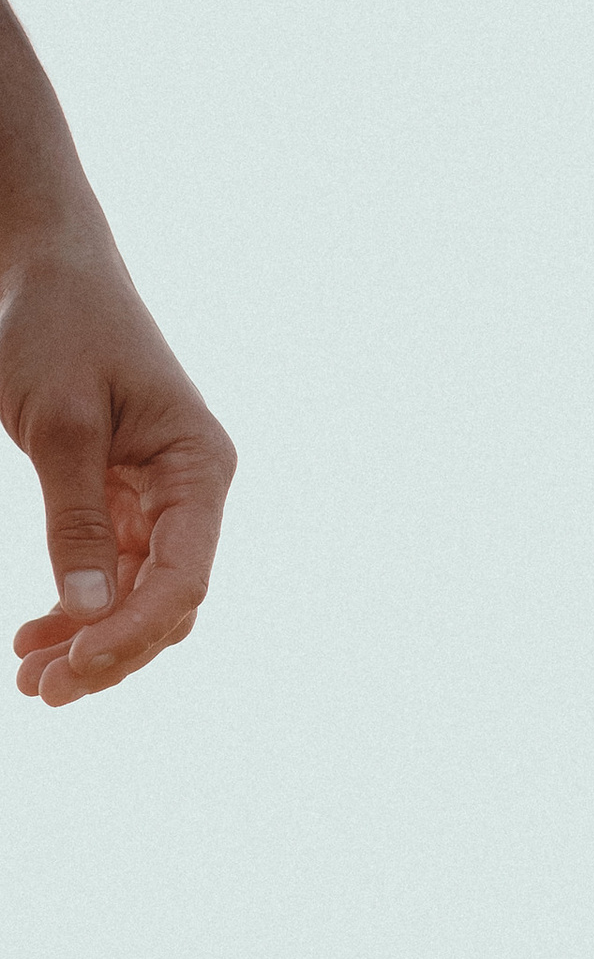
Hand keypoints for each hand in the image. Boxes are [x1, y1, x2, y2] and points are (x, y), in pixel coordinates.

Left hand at [5, 220, 233, 702]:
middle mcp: (192, 493)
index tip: (73, 668)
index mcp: (199, 469)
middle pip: (166, 603)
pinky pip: (112, 572)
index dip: (131, 634)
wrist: (45, 265)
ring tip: (31, 680)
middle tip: (41, 693)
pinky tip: (37, 636)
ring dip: (89, 642)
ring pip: (138, 597)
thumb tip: (91, 609)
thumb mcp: (58, 422)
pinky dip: (77, 608)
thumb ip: (76, 518)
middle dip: (108, 654)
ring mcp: (162, 500)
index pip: (182, 579)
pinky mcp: (126, 499)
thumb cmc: (56, 324)